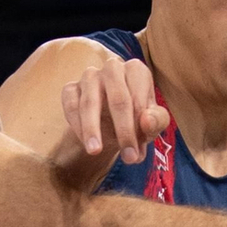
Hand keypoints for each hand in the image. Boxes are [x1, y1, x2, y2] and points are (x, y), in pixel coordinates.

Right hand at [56, 57, 169, 173]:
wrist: (110, 125)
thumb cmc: (136, 120)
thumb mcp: (152, 124)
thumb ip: (156, 121)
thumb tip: (146, 121)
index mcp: (137, 71)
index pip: (138, 96)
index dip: (139, 126)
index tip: (137, 154)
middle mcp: (113, 68)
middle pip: (117, 97)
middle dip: (123, 130)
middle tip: (127, 158)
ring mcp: (89, 76)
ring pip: (89, 100)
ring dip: (92, 128)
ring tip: (95, 151)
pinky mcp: (70, 88)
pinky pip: (70, 105)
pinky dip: (77, 125)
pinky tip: (85, 142)